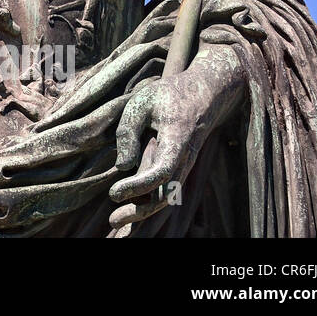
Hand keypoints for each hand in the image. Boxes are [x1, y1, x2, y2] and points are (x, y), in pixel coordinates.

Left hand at [107, 43, 245, 233]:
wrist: (203, 95)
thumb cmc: (168, 95)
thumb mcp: (141, 102)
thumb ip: (128, 131)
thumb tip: (122, 166)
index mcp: (177, 139)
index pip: (161, 171)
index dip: (138, 186)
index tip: (113, 192)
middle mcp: (185, 158)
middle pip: (166, 194)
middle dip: (139, 211)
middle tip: (112, 219)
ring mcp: (185, 165)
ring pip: (167, 197)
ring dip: (143, 211)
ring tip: (116, 220)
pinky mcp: (179, 167)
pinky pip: (167, 190)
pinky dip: (149, 202)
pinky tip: (129, 207)